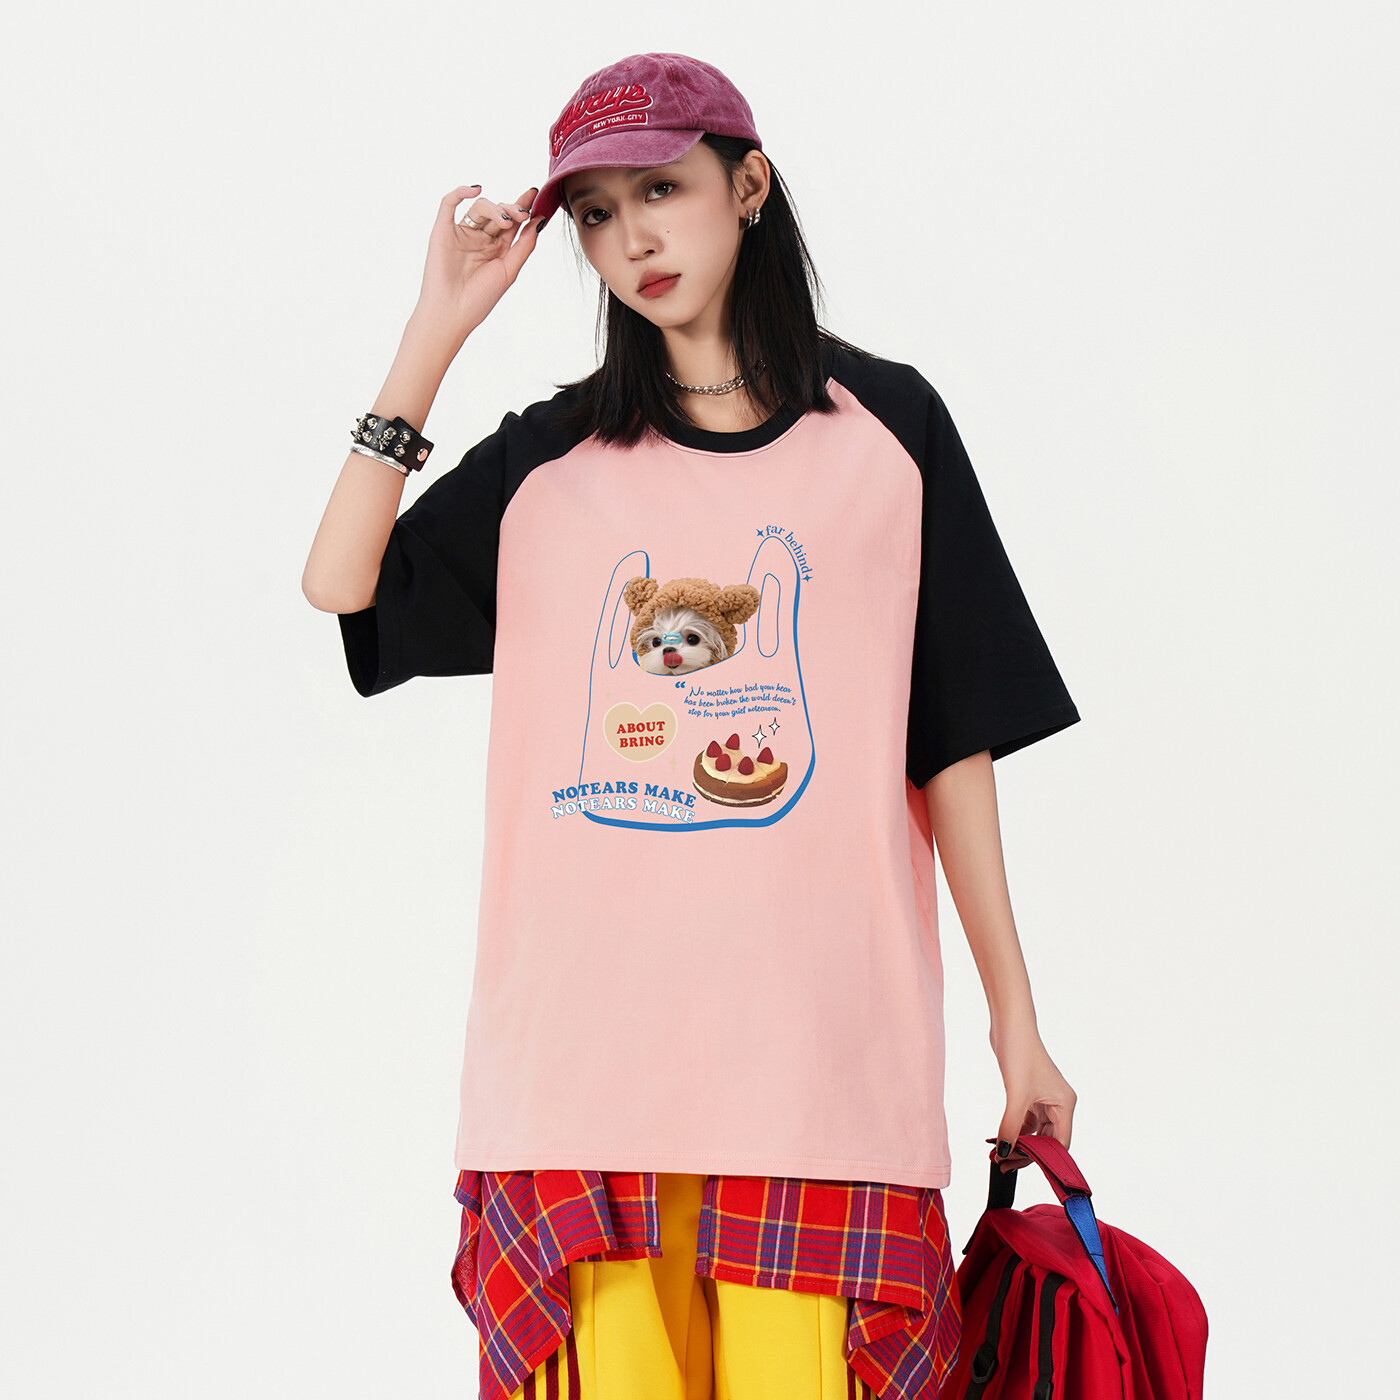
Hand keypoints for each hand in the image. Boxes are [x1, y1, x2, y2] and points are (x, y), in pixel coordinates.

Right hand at [412, 183, 548, 344]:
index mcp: (497, 249)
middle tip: (522, 213)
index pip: (512, 222)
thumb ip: (524, 245)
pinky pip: (448, 204)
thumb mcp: (509, 271)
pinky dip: (460, 192)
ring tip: (505, 219)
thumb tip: (539, 220)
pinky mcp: (443, 230)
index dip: (523, 207)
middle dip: (512, 209)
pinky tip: (475, 190)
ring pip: (479, 208)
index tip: (535, 195)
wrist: (452, 313)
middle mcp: (480, 238)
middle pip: (498, 213)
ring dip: (494, 208)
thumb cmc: (480, 299)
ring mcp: (462, 233)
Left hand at [989, 1019, 1075, 1172]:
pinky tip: (997, 1138)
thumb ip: (1011, 1127)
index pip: (1059, 1143)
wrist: (1009, 1024)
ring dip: (1016, 1143)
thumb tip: (1004, 1153)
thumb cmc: (1020, 1052)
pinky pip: (1023, 1120)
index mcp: (1065, 1104)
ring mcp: (1043, 1098)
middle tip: (1001, 1164)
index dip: (1041, 1158)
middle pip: (1046, 1140)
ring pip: (1033, 1131)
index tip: (1017, 1165)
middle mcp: (1058, 1103)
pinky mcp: (1028, 1093)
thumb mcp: (1016, 1095)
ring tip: (995, 1155)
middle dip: (1025, 1153)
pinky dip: (1012, 1130)